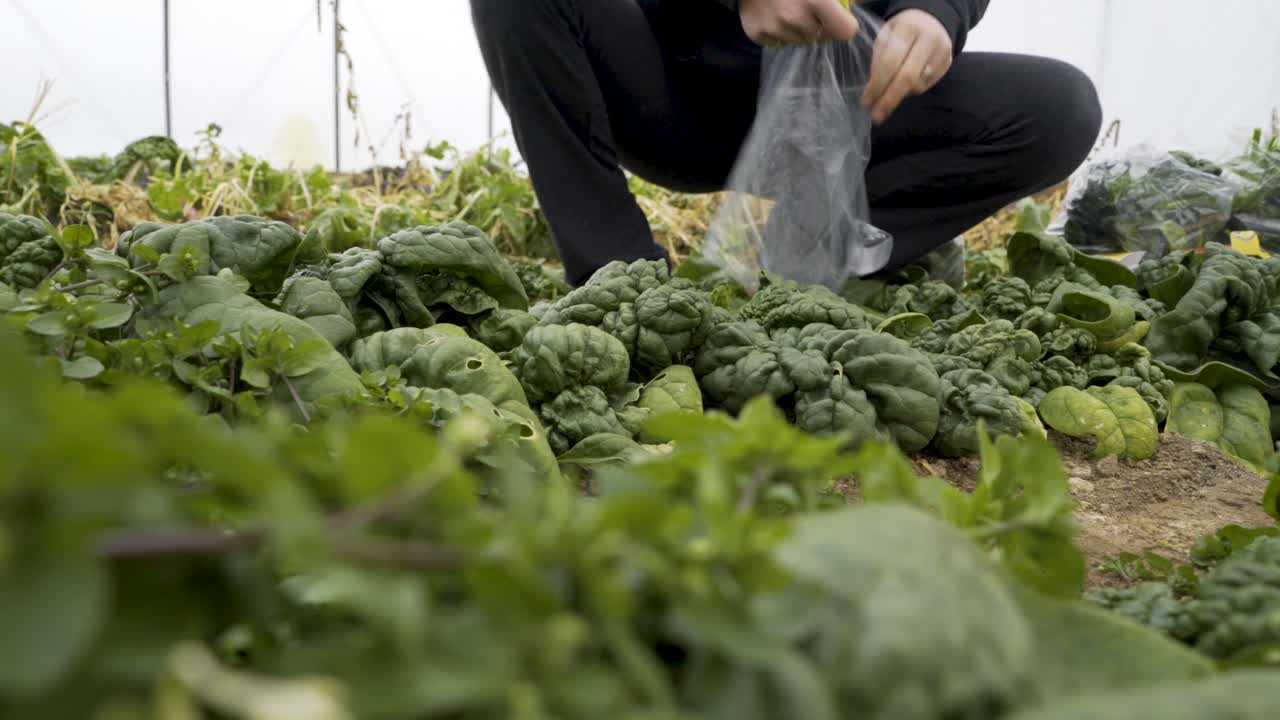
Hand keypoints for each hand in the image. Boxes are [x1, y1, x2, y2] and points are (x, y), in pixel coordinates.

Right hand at [739, 0, 859, 47]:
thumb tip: (865, 0)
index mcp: (816, 0)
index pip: (845, 30)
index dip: (844, 25)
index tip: (838, 18)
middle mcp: (795, 18)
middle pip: (821, 38)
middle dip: (818, 25)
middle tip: (806, 7)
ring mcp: (774, 28)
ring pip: (798, 41)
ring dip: (797, 30)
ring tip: (787, 9)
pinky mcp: (756, 34)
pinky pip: (777, 43)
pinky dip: (778, 33)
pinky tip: (772, 15)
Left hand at [860, 9, 952, 124]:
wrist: (932, 20)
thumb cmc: (902, 31)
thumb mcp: (885, 36)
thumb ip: (879, 59)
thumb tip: (873, 88)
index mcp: (908, 28)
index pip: (891, 62)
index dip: (877, 85)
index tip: (865, 102)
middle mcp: (929, 39)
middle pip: (908, 77)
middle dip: (889, 100)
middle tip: (876, 116)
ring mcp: (942, 51)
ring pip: (918, 85)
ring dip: (898, 96)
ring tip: (885, 98)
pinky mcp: (948, 62)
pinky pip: (927, 85)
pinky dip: (910, 92)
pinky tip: (901, 89)